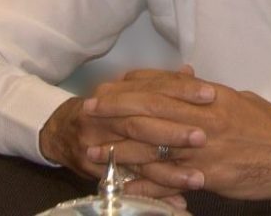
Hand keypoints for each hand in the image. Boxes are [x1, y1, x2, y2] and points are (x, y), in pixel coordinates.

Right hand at [39, 67, 212, 198]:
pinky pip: (131, 185)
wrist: (61, 130)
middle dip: (174, 130)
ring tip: (198, 177)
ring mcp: (98, 145)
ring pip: (137, 157)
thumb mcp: (126, 90)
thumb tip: (189, 71)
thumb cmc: (105, 109)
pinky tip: (178, 200)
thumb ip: (158, 83)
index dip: (181, 90)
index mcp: (115, 91)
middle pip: (142, 122)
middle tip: (204, 136)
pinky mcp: (99, 172)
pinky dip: (155, 193)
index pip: (152, 88)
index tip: (210, 94)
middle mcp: (105, 117)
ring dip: (169, 170)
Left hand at [87, 77, 270, 199]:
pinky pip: (168, 179)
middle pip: (149, 111)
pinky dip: (143, 181)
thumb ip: (207, 94)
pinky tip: (122, 183)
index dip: (130, 87)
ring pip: (151, 145)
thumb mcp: (237, 100)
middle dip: (114, 111)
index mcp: (210, 97)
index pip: (161, 86)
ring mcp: (203, 149)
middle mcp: (203, 118)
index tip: (107, 88)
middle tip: (86, 112)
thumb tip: (185, 83)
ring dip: (118, 147)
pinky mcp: (208, 176)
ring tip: (91, 149)